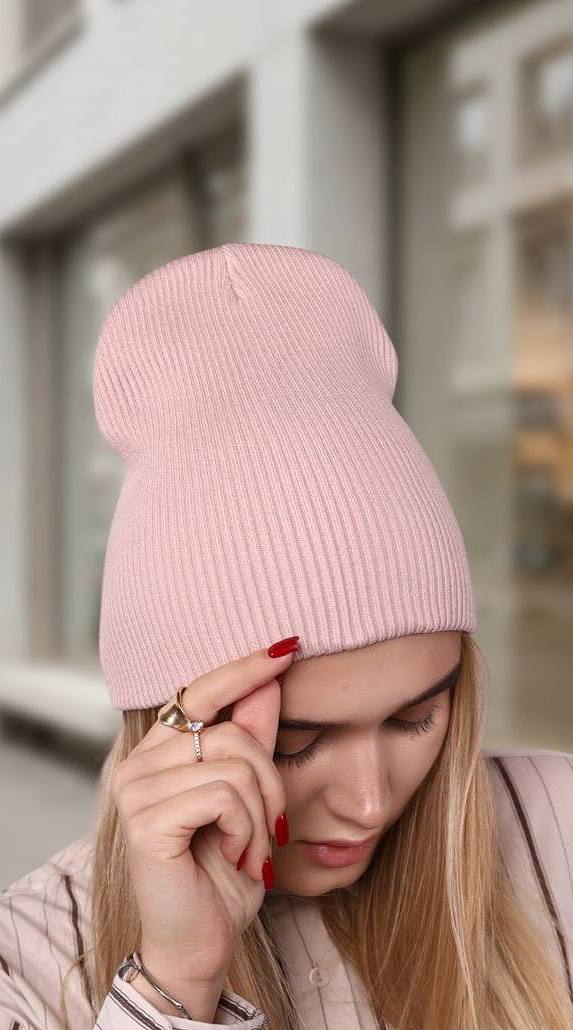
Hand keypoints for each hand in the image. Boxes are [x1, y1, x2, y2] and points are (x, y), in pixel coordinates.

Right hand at [111, 637, 297, 984]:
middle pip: (231, 731)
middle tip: (271, 826)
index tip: (287, 646)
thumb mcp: (249, 796)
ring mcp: (135, 790)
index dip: (244, 668)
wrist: (203, 941)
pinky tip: (233, 854)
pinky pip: (223, 795)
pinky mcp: (145, 821)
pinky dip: (245, 828)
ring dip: (260, 813)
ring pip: (233, 764)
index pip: (200, 690)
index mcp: (159, 752)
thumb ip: (252, 737)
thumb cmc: (223, 870)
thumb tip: (270, 678)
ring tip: (248, 847)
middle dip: (269, 780)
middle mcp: (137, 763)